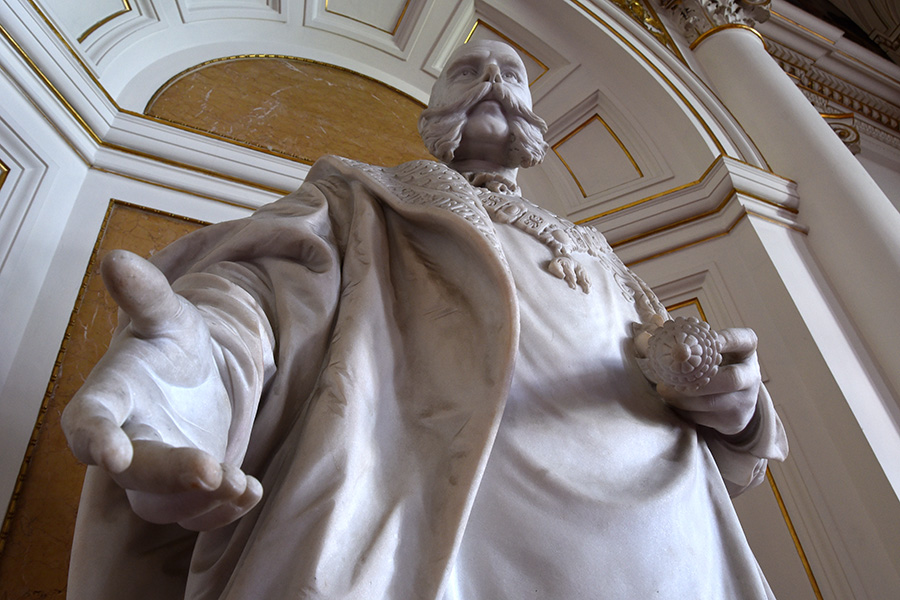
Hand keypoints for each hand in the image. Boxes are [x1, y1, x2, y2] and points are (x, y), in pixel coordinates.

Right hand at [61, 250, 261, 529]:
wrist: (199, 370)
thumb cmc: (173, 343)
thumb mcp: (168, 315)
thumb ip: (146, 295)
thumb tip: (116, 258)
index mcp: (108, 397)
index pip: (88, 423)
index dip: (96, 438)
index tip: (111, 452)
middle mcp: (125, 441)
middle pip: (135, 471)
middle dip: (169, 474)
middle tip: (210, 471)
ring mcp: (154, 472)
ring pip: (167, 502)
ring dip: (202, 501)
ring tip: (240, 484)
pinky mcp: (184, 489)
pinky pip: (196, 513)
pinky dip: (222, 511)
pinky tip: (250, 492)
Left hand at [655, 328, 760, 436]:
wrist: (732, 399)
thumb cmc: (711, 363)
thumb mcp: (706, 348)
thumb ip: (681, 338)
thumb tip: (651, 325)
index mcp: (746, 349)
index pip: (742, 340)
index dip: (723, 340)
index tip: (700, 339)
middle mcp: (750, 375)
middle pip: (731, 378)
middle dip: (697, 380)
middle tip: (669, 379)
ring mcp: (745, 400)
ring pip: (715, 402)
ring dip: (685, 398)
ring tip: (664, 391)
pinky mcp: (734, 420)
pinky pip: (706, 417)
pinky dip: (686, 411)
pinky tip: (673, 403)